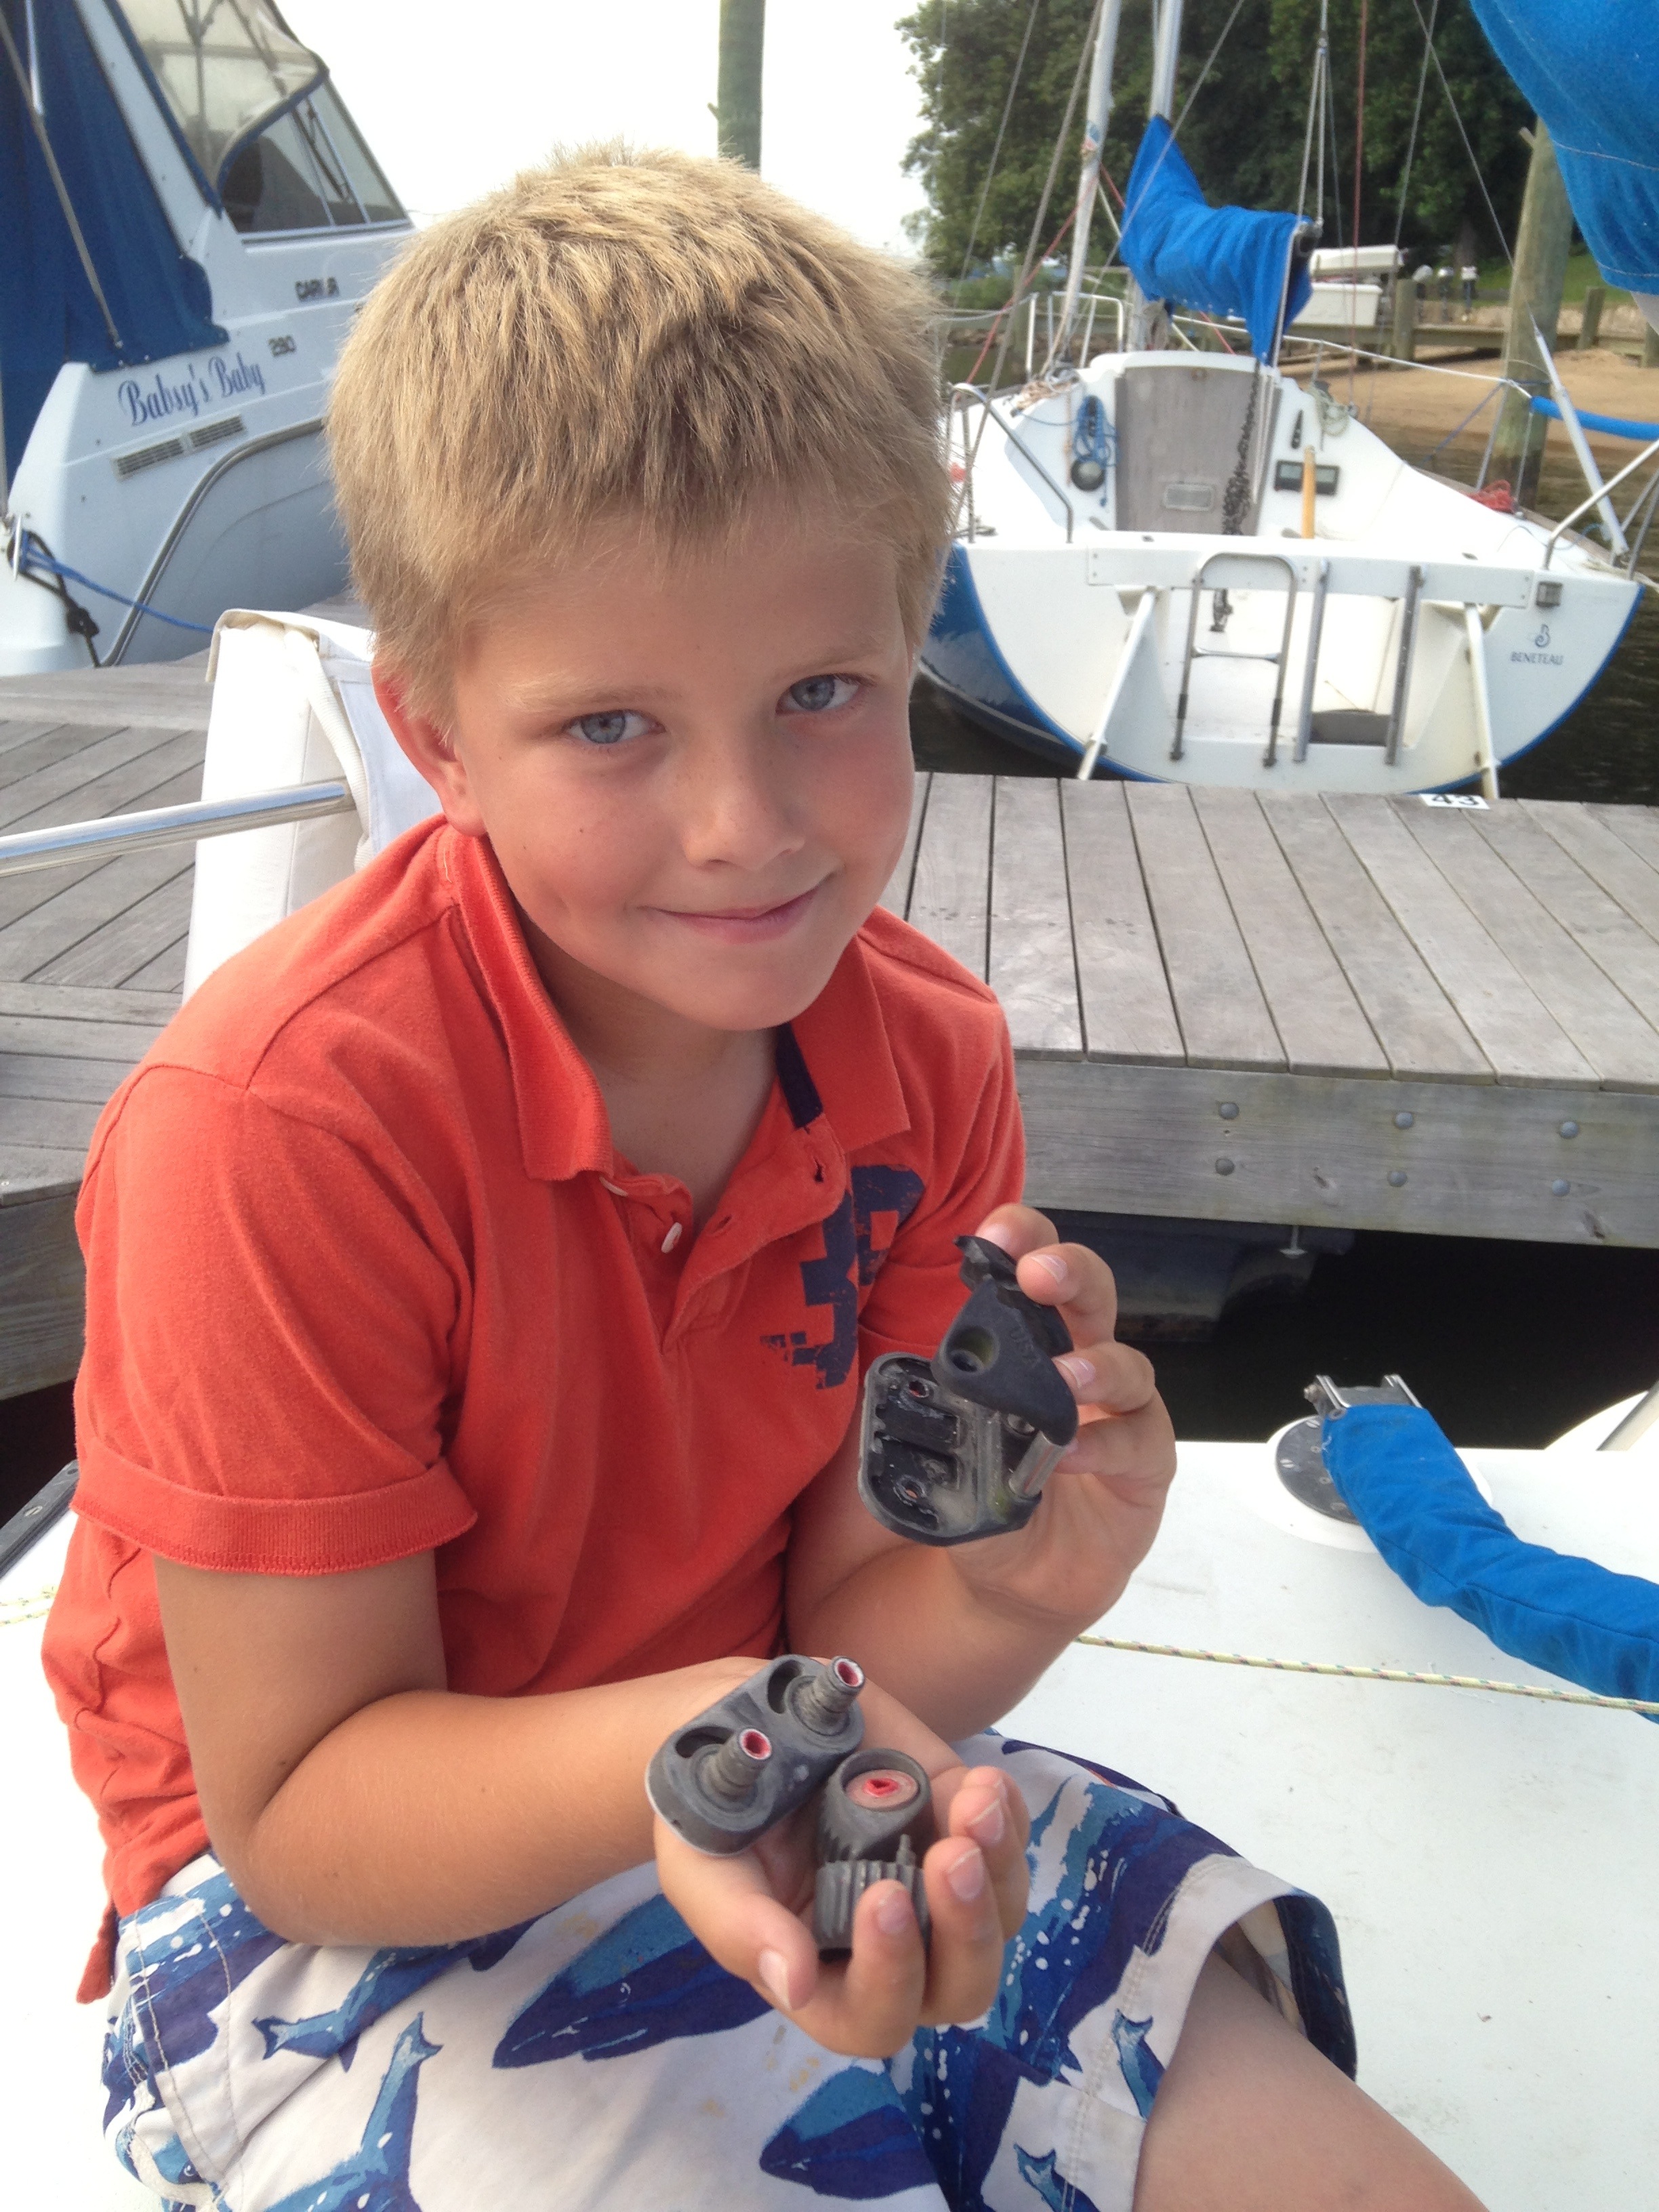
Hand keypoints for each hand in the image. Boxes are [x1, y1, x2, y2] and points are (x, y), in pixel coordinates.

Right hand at [653, 1676, 1028, 2057]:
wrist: (737, 1724)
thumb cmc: (709, 1815)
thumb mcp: (704, 1871)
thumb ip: (742, 1930)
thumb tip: (797, 1985)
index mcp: (823, 1977)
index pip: (875, 2019)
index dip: (891, 1977)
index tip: (882, 1897)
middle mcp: (889, 1946)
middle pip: (960, 1986)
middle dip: (967, 1931)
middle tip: (948, 1856)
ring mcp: (929, 1884)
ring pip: (1000, 1916)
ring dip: (998, 1867)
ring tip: (974, 1802)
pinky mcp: (953, 1823)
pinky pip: (1009, 1844)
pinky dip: (1009, 1816)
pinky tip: (982, 1782)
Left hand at [948, 1202, 1176, 1624]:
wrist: (1008, 1583)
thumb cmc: (982, 1494)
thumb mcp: (946, 1443)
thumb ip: (935, 1403)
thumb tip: (895, 1374)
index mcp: (1032, 1343)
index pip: (1033, 1272)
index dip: (1025, 1240)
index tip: (996, 1233)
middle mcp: (1083, 1365)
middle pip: (1092, 1296)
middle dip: (1069, 1271)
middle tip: (1038, 1274)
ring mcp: (1121, 1416)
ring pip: (1129, 1366)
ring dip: (1097, 1366)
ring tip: (1066, 1379)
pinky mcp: (1145, 1471)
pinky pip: (1141, 1444)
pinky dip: (1107, 1444)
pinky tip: (1073, 1454)